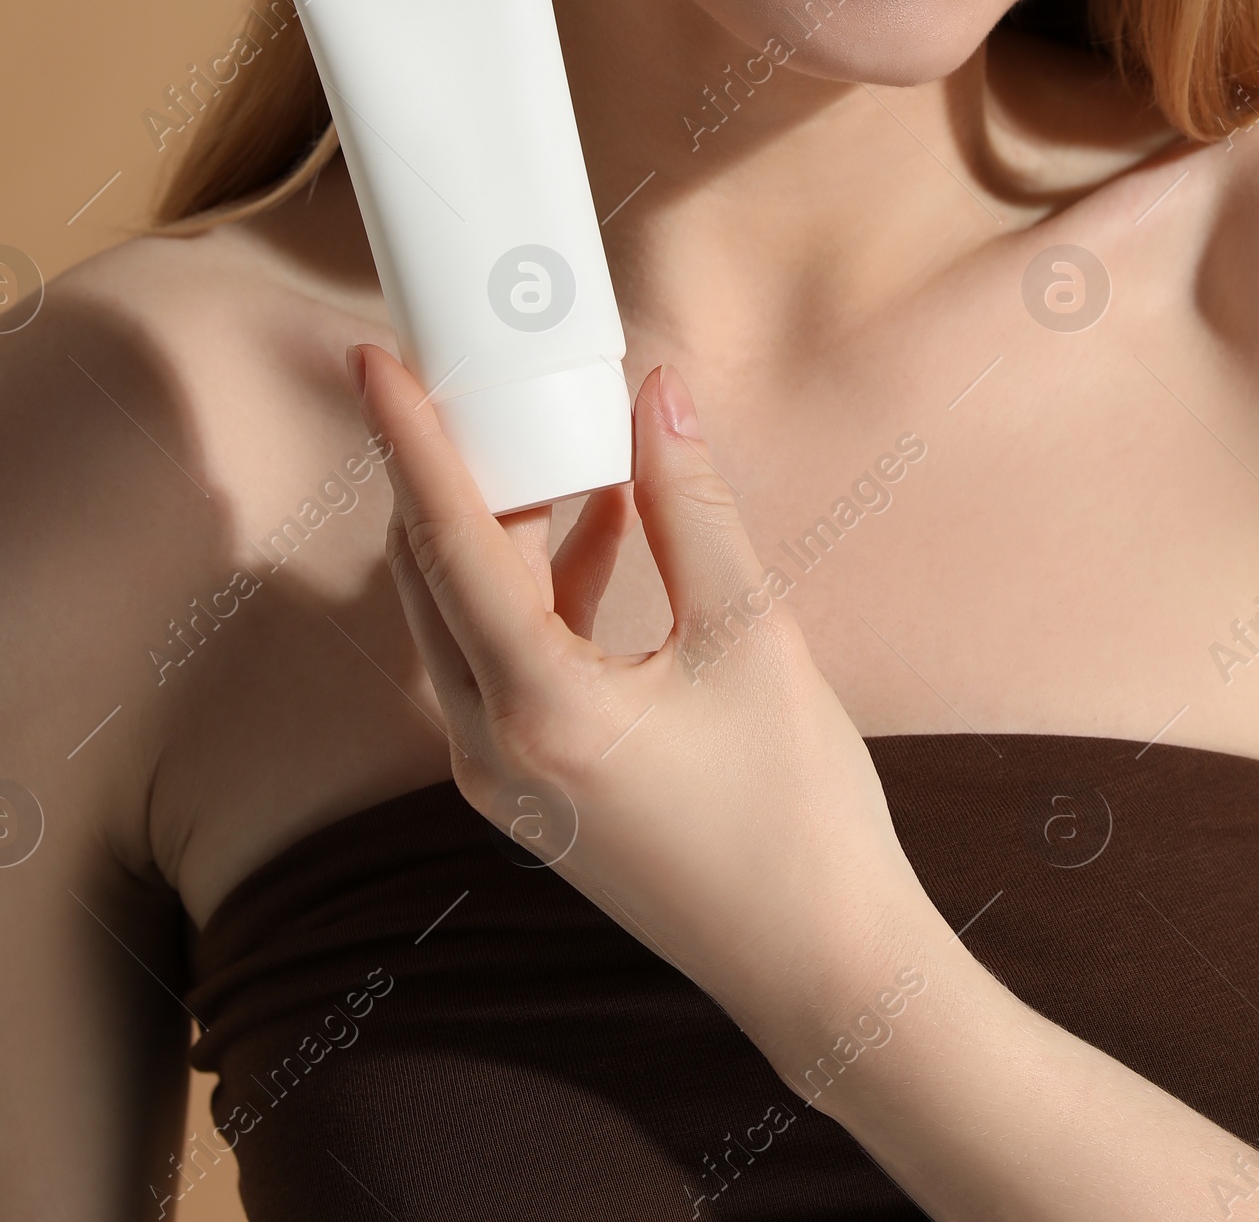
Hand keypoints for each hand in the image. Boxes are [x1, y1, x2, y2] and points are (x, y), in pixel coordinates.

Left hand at [349, 344, 935, 1061]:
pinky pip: (501, 661)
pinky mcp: (534, 789)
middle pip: (432, 576)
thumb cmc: (795, 811)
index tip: (375, 359)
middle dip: (440, 470)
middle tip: (458, 378)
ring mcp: (504, 778)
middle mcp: (491, 748)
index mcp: (537, 708)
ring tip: (542, 435)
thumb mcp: (751, 634)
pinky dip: (536, 587)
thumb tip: (656, 393)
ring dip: (494, 528)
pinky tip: (605, 527)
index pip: (448, 541)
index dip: (410, 439)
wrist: (820, 961)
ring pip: (460, 620)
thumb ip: (692, 504)